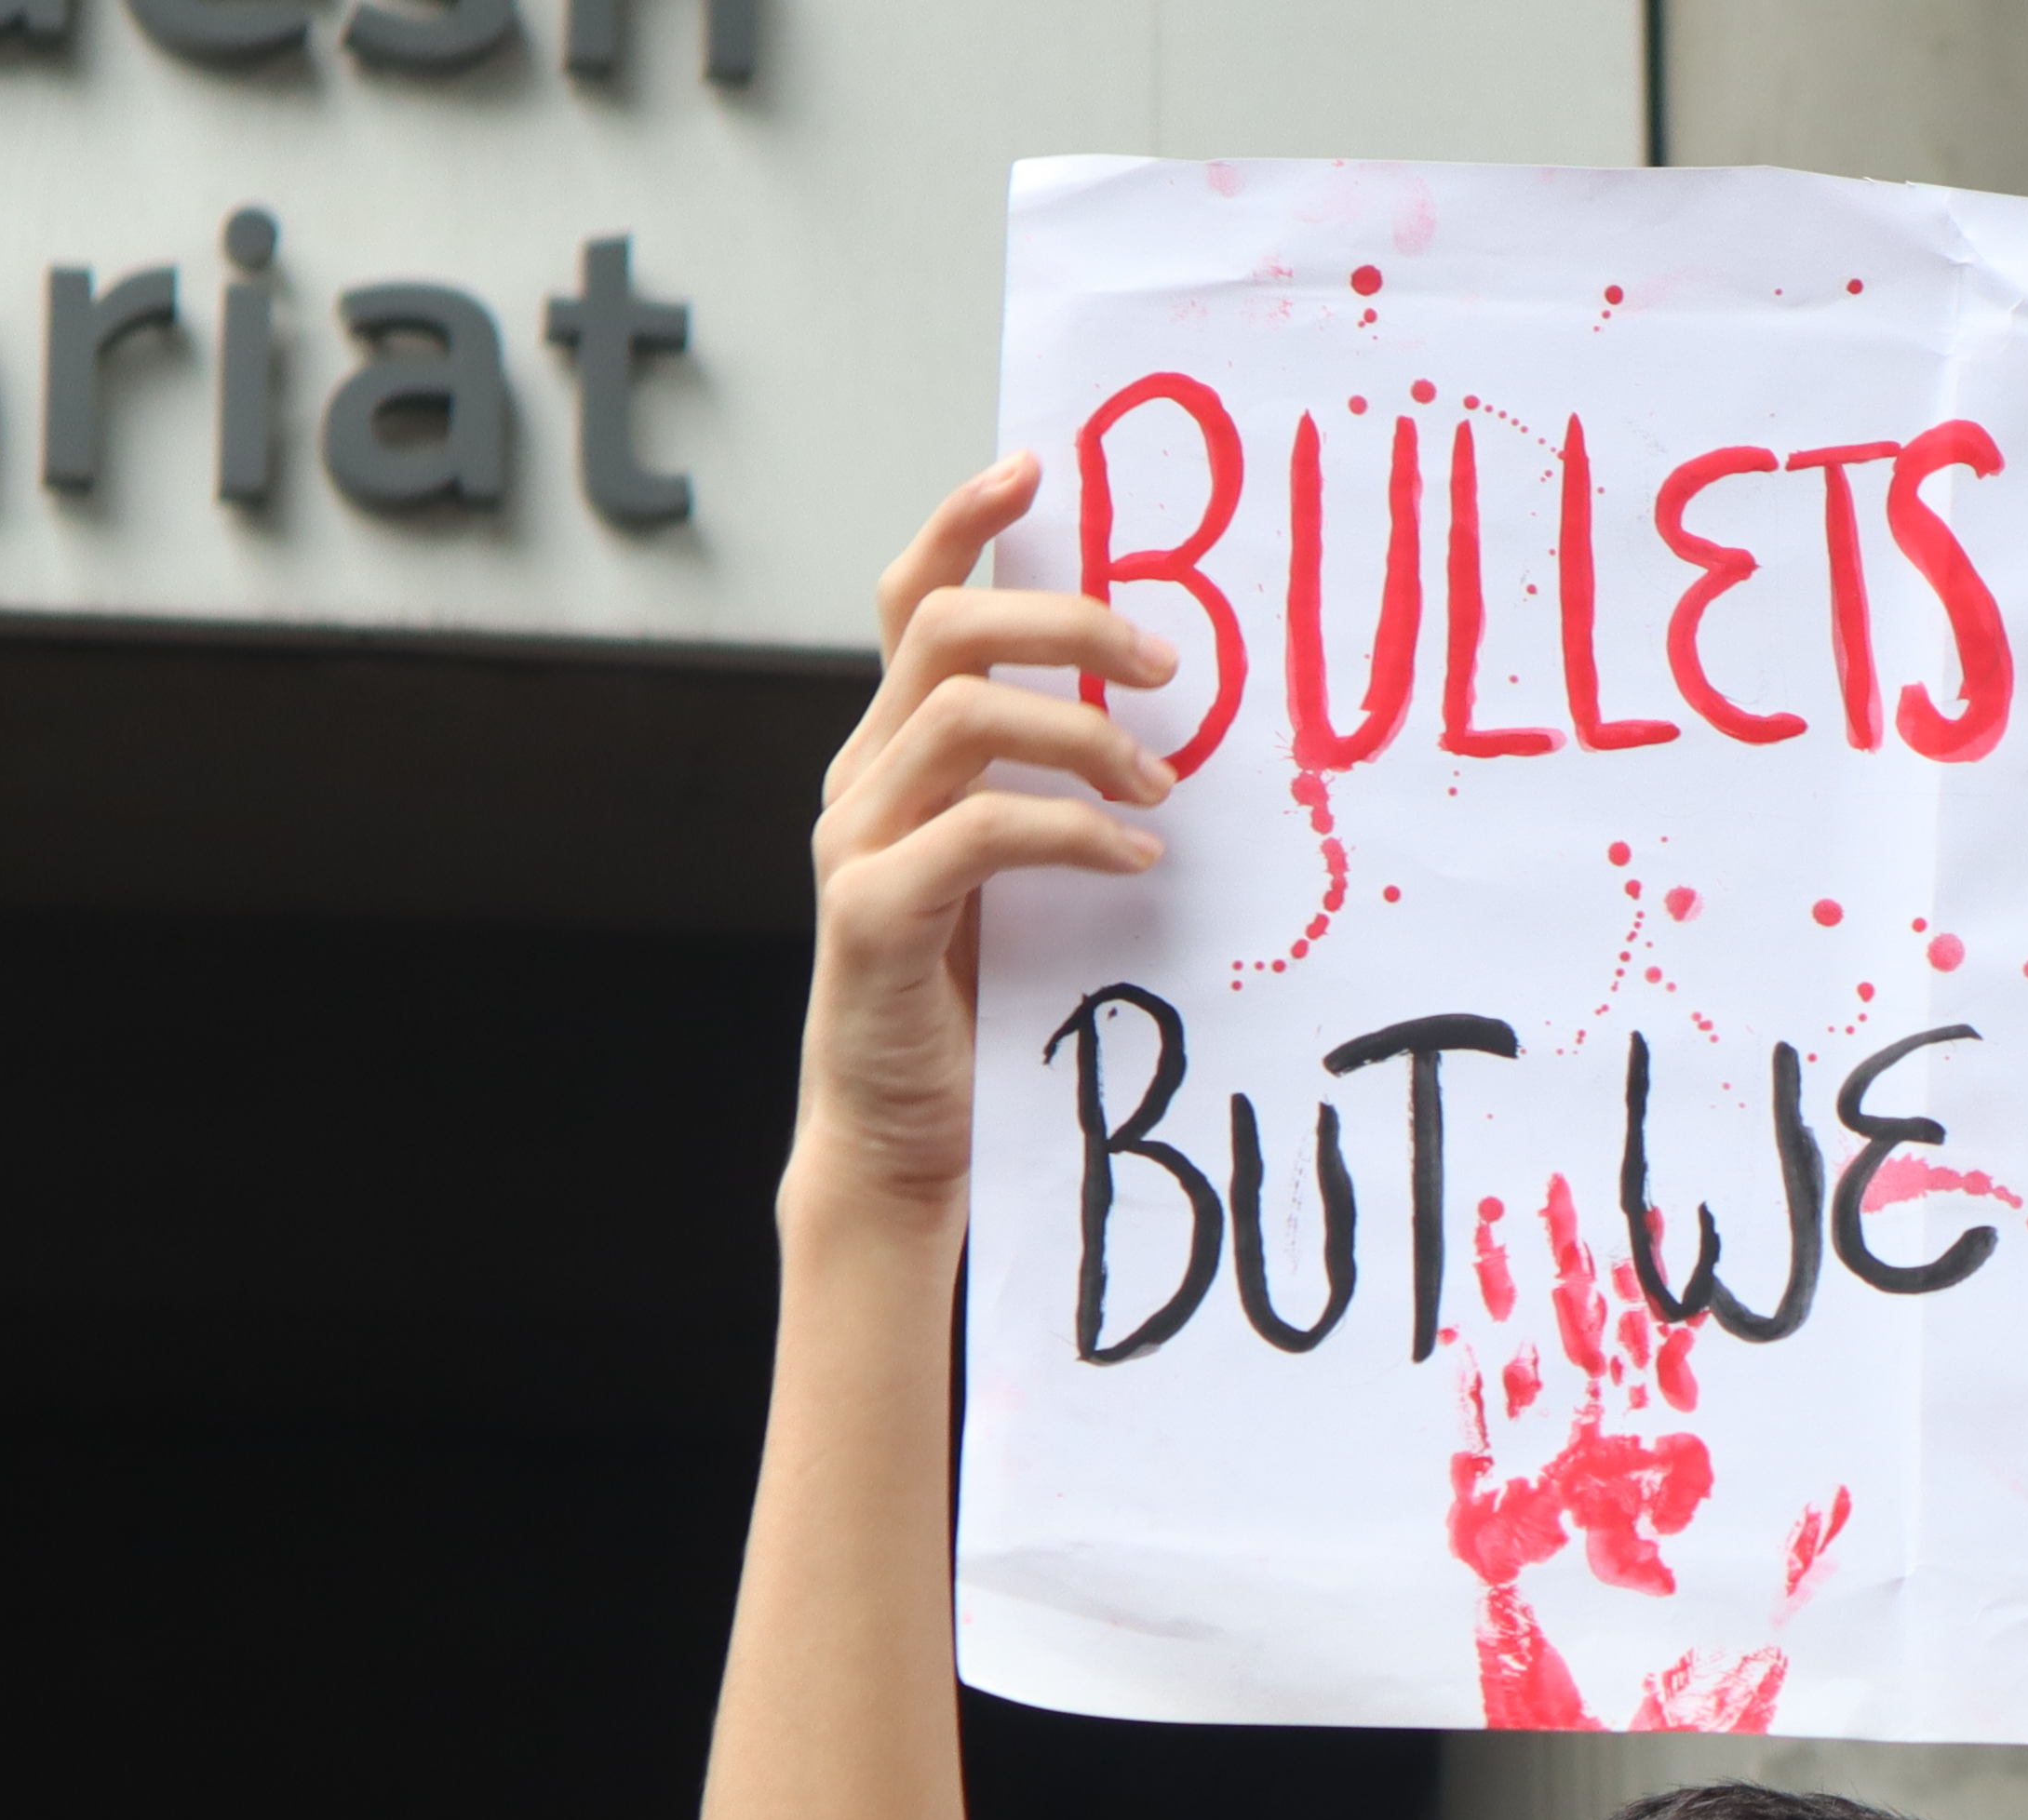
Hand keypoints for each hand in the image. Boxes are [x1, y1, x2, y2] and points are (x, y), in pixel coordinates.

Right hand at [795, 453, 1183, 1214]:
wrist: (905, 1140)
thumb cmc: (983, 1003)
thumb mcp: (1023, 874)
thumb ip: (1055, 790)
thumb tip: (1173, 719)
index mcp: (895, 753)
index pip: (911, 601)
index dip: (965, 524)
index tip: (1038, 471)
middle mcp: (861, 779)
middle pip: (942, 632)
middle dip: (1064, 623)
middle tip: (1167, 665)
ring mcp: (854, 843)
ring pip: (960, 717)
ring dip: (1083, 735)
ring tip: (1162, 786)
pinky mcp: (869, 916)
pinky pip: (976, 832)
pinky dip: (1068, 831)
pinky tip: (1133, 858)